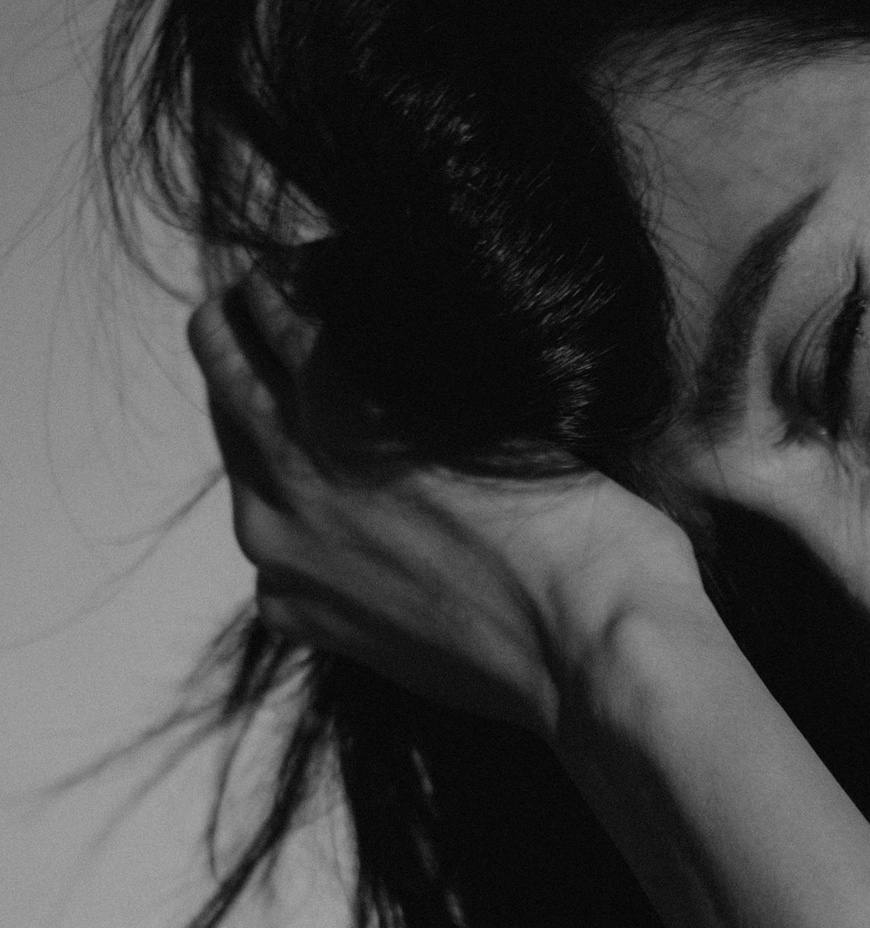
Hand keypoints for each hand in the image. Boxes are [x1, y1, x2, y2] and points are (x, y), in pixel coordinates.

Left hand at [187, 267, 711, 737]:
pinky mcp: (304, 614)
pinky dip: (293, 521)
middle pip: (223, 362)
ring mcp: (285, 550)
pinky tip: (341, 515)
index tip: (311, 272)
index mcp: (336, 392)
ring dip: (264, 421)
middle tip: (274, 313)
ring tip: (314, 411)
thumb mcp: (505, 403)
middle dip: (248, 329)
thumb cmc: (581, 524)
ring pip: (238, 457)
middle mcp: (289, 466)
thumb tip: (382, 331)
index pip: (270, 295)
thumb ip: (416, 362)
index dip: (293, 273)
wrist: (589, 655)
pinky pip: (270, 548)